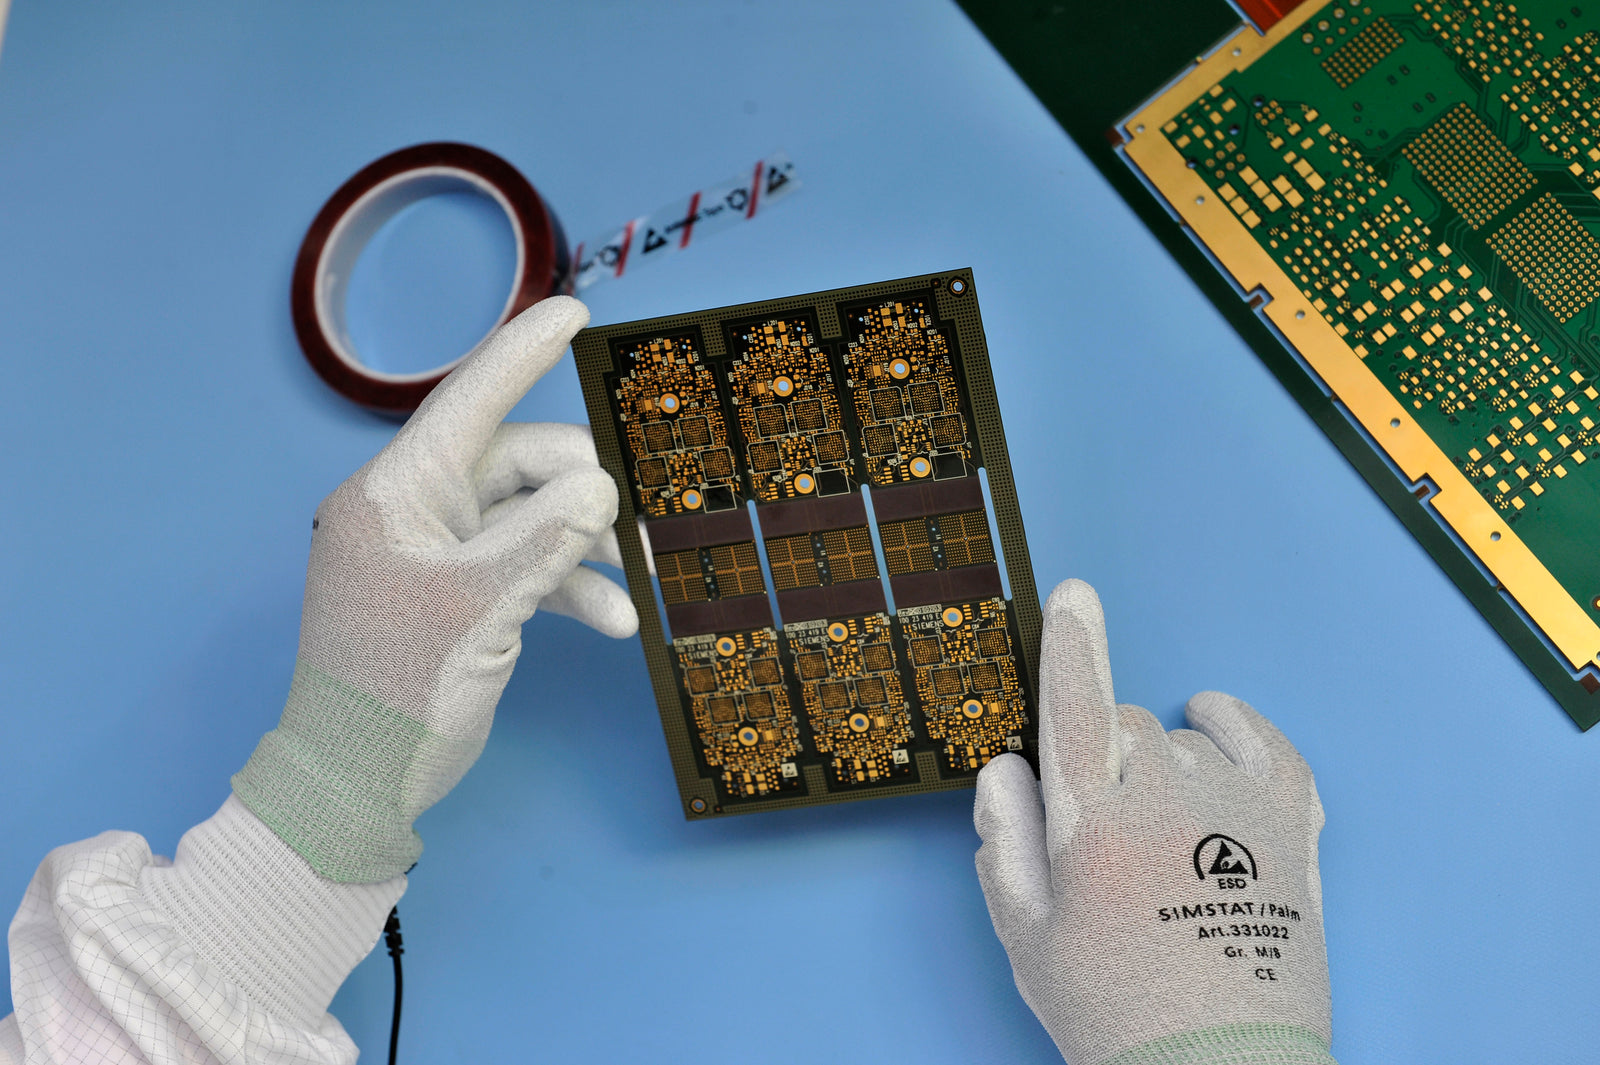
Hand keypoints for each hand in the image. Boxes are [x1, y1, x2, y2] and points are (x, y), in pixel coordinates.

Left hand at [233, 295, 636, 883]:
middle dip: (579, 491)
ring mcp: (438, 554)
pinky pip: (526, 567)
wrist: (359, 781)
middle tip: (627, 524)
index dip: (523, 352)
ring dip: (582, 549)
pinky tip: (613, 623)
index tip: (575, 312)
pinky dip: (568, 589)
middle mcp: (415, 511)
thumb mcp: (477, 607)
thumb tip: (599, 487)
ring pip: (531, 519)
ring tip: (631, 581)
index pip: (470, 402)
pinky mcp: (460, 595)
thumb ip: (543, 540)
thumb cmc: (397, 690)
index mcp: (397, 492)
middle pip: (518, 466)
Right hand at [975, 580, 1333, 1063]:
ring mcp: (1237, 809)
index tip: (1075, 595)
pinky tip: (1213, 723)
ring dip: (1164, 761)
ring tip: (1163, 834)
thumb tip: (1006, 771)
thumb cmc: (1118, 1009)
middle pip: (1122, 726)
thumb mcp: (1028, 936)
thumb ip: (1006, 842)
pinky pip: (1265, 742)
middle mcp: (1167, 801)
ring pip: (1184, 737)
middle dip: (1103, 759)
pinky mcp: (1290, 827)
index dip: (1072, 645)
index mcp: (1094, 826)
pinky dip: (1237, 725)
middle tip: (1104, 831)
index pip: (1074, 708)